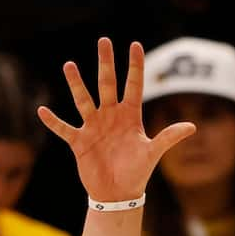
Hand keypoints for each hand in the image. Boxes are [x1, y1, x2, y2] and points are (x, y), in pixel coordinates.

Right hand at [38, 39, 195, 203]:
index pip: (134, 85)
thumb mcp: (153, 153)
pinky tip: (41, 111)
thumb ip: (169, 137)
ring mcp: (94, 127)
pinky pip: (64, 129)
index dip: (135, 65)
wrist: (118, 194)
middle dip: (105, 63)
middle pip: (107, 84)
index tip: (134, 44)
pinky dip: (53, 121)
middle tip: (103, 41)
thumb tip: (192, 127)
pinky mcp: (79, 142)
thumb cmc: (137, 172)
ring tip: (69, 65)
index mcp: (130, 115)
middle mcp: (111, 116)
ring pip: (83, 100)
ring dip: (76, 84)